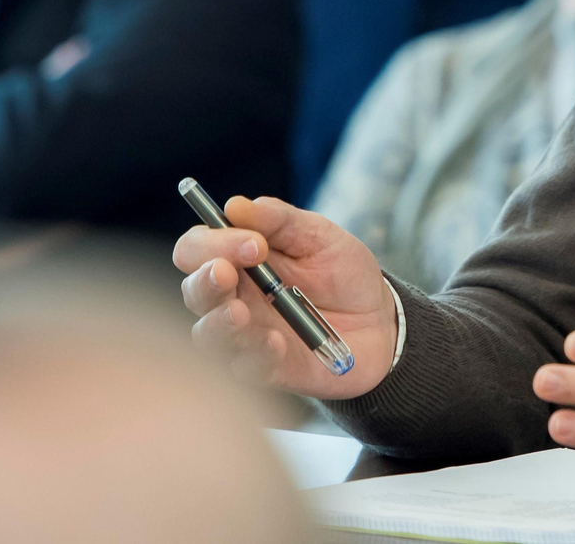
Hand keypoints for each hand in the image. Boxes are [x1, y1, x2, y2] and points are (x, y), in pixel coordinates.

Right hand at [172, 196, 396, 398]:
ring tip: (242, 313)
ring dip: (219, 322)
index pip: (196, 249)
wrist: (381, 319)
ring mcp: (248, 335)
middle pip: (194, 291)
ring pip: (207, 335)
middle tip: (228, 272)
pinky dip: (256, 355)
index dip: (212, 243)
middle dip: (205, 281)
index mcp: (240, 260)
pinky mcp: (268, 369)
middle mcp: (234, 297)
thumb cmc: (343, 272)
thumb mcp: (319, 235)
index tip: (253, 242)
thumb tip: (234, 205)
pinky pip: (245, 369)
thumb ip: (280, 220)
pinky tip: (277, 343)